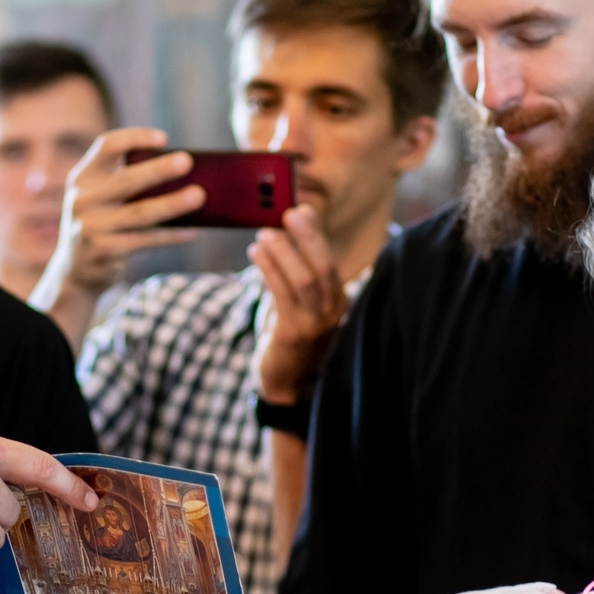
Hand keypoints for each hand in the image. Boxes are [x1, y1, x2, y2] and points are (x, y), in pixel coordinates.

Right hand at [34, 129, 200, 310]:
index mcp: (83, 177)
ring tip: (199, 196)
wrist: (77, 271)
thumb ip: (128, 184)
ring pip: (139, 213)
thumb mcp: (103, 199)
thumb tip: (186, 175)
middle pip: (125, 180)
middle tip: (187, 161)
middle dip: (158, 170)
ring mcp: (90, 227)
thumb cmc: (104, 225)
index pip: (107, 146)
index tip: (163, 139)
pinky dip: (170, 235)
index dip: (134, 138)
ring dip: (172, 204)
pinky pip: (144, 240)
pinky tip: (192, 231)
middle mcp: (82, 199)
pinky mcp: (103, 251)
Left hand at [251, 204, 347, 401]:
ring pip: (303, 279)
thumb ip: (296, 269)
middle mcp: (333, 311)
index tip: (302, 209)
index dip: (316, 234)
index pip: (330, 260)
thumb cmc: (289, 335)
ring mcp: (315, 324)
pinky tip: (256, 255)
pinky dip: (269, 270)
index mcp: (338, 300)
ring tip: (264, 234)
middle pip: (323, 266)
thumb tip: (288, 228)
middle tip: (288, 213)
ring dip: (283, 252)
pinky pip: (282, 296)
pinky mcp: (294, 334)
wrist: (286, 383)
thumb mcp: (297, 300)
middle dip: (306, 237)